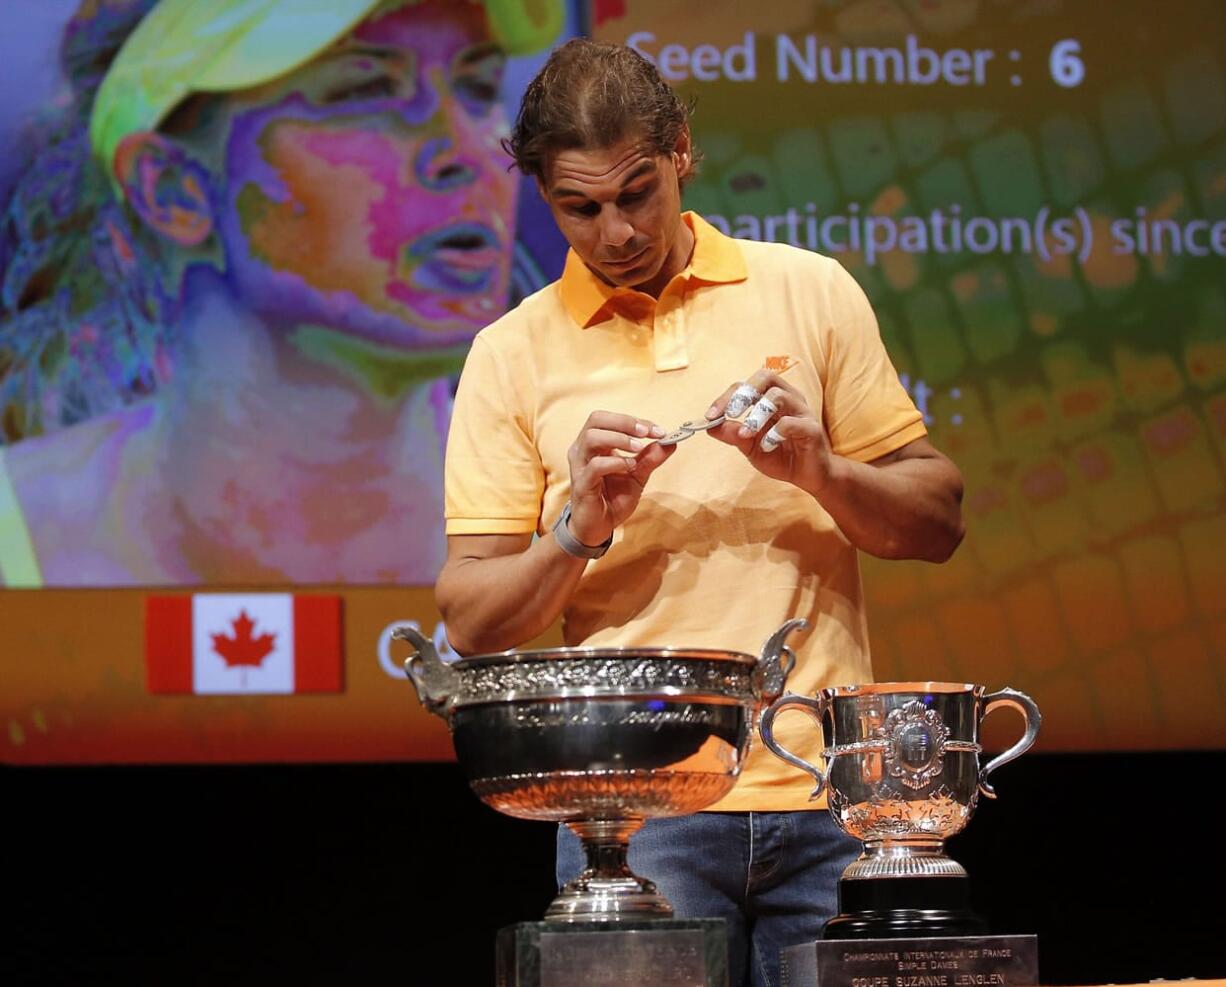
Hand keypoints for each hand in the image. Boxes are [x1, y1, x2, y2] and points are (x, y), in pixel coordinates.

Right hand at [566, 411, 675, 545]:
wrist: (599, 527)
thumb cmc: (612, 498)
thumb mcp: (638, 476)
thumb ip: (651, 458)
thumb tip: (670, 442)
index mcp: (596, 444)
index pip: (611, 420)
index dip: (635, 421)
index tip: (658, 430)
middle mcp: (583, 450)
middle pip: (596, 419)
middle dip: (624, 422)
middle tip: (646, 432)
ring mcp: (580, 466)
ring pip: (591, 438)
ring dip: (619, 438)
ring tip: (638, 448)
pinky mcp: (582, 484)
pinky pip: (595, 466)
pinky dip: (615, 462)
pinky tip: (630, 466)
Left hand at [705, 370, 835, 496]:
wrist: (808, 477)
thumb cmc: (780, 456)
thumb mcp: (749, 447)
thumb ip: (732, 435)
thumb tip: (709, 427)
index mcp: (772, 398)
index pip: (747, 384)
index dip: (727, 396)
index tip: (710, 415)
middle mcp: (788, 398)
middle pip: (766, 377)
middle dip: (744, 393)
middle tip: (731, 413)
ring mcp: (801, 411)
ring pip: (778, 396)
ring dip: (757, 414)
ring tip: (746, 434)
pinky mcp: (811, 429)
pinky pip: (790, 423)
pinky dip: (773, 434)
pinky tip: (767, 447)